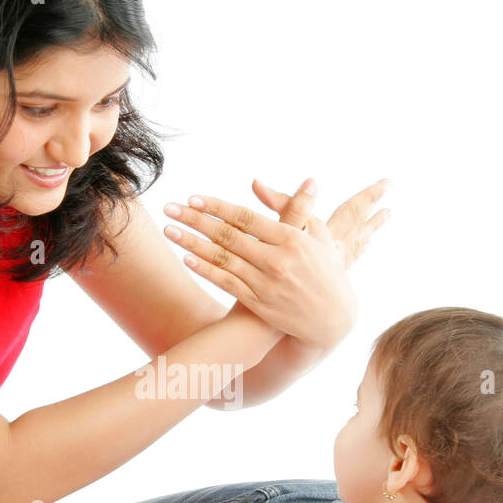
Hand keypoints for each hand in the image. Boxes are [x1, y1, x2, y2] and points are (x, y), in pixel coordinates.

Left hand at [162, 177, 389, 347]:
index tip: (192, 198)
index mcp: (292, 239)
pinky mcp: (261, 305)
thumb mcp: (316, 233)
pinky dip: (206, 271)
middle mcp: (278, 261)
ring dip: (192, 243)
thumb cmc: (326, 268)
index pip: (246, 218)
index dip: (217, 207)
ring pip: (222, 260)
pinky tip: (187, 258)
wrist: (333, 319)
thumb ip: (288, 206)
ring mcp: (267, 284)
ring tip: (169, 230)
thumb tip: (256, 183)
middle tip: (169, 208)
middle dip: (195, 220)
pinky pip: (228, 284)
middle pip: (228, 236)